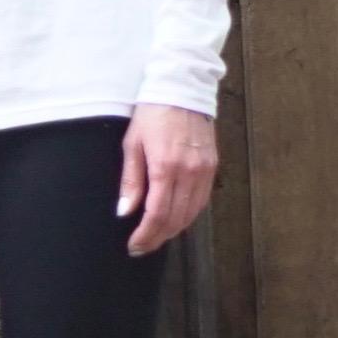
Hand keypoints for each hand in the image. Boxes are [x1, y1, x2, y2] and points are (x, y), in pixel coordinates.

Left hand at [117, 104, 215, 256]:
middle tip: (141, 247)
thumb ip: (131, 180)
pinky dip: (188, 215)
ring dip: (174, 230)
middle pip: (176, 218)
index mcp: (166, 167)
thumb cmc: (150, 114)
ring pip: (192, 213)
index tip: (134, 245)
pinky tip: (175, 219)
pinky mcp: (212, 166)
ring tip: (156, 237)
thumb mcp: (131, 144)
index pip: (158, 213)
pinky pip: (202, 200)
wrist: (181, 90)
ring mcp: (204, 170)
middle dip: (158, 237)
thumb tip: (125, 212)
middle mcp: (189, 172)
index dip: (146, 234)